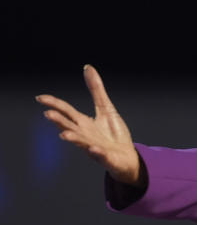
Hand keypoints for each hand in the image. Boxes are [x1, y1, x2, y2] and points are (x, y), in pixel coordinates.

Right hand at [35, 65, 142, 185]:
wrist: (128, 157)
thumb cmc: (114, 134)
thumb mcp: (106, 108)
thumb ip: (96, 90)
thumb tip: (88, 67)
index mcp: (84, 123)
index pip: (66, 111)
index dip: (54, 104)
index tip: (40, 98)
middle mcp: (85, 135)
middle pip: (69, 126)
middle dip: (59, 121)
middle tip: (47, 114)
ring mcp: (94, 147)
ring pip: (81, 143)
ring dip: (73, 138)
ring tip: (64, 135)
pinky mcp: (106, 157)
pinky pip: (100, 156)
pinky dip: (96, 152)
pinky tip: (94, 148)